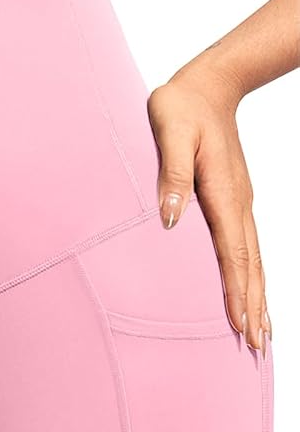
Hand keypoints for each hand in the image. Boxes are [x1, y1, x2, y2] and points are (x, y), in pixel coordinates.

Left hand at [147, 72, 269, 357]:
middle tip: (257, 347)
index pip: (233, 255)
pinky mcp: (234, 199)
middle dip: (254, 307)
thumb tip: (170, 219)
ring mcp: (240, 203)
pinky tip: (251, 288)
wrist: (208, 85)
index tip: (242, 326)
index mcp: (222, 194)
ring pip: (254, 260)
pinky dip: (252, 274)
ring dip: (258, 296)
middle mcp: (238, 204)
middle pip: (251, 266)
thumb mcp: (169, 133)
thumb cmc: (181, 107)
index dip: (238, 293)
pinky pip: (247, 246)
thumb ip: (171, 175)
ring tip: (262, 332)